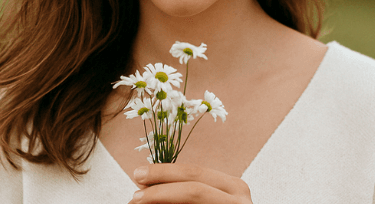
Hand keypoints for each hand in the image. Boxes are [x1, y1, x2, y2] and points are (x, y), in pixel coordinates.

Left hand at [130, 163, 252, 203]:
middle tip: (135, 194)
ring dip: (162, 199)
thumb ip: (181, 194)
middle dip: (160, 187)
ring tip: (139, 203)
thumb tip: (144, 184)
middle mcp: (239, 199)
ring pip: (195, 196)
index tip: (139, 176)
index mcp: (233, 187)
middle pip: (194, 187)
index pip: (195, 173)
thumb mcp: (204, 201)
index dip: (164, 173)